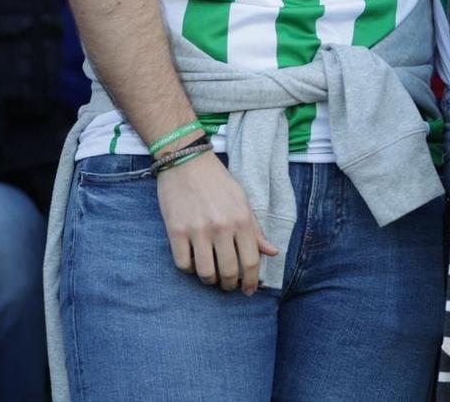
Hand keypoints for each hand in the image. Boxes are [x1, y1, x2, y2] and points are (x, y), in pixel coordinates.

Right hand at [155, 152, 278, 294]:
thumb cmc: (216, 180)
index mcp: (242, 219)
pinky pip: (183, 264)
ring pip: (206, 273)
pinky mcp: (176, 231)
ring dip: (209, 280)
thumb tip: (272, 252)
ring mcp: (198, 230)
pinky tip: (192, 261)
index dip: (252, 281)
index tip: (249, 290)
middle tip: (228, 285)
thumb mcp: (242, 200)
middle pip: (229, 272)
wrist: (185, 160)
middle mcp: (222, 227)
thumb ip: (256, 228)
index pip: (251, 261)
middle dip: (230, 286)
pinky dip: (189, 269)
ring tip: (210, 276)